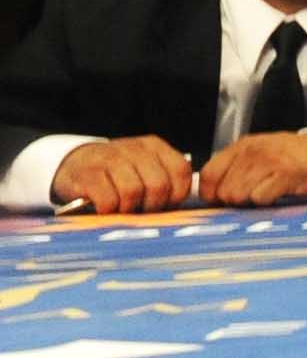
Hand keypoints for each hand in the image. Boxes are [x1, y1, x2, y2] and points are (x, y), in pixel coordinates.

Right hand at [52, 136, 193, 214]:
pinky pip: (108, 200)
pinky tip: (104, 208)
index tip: (164, 205)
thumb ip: (162, 179)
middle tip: (140, 211)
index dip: (176, 195)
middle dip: (152, 205)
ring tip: (121, 209)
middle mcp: (134, 149)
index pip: (181, 171)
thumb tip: (177, 208)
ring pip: (133, 192)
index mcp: (154, 147)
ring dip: (128, 209)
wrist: (74, 164)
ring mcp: (110, 158)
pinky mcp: (88, 174)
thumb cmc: (116, 174)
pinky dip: (108, 210)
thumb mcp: (142, 168)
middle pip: (158, 185)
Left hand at [195, 132, 306, 207]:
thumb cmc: (285, 158)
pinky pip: (261, 198)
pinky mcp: (286, 174)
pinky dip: (267, 201)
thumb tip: (207, 196)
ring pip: (239, 195)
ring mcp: (269, 162)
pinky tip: (277, 193)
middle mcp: (252, 152)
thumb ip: (231, 170)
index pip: (208, 175)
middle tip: (249, 195)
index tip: (219, 200)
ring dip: (250, 201)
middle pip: (224, 191)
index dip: (210, 194)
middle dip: (233, 200)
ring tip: (263, 192)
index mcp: (240, 147)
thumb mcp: (254, 156)